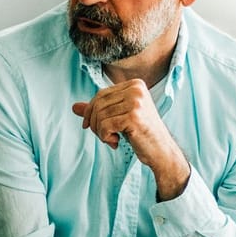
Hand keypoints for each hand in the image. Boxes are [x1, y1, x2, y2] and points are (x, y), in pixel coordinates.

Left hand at [71, 80, 189, 198]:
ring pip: (100, 115)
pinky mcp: (133, 117)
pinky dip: (105, 137)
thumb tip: (74, 107)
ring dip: (100, 132)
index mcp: (134, 85)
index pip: (101, 94)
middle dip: (94, 123)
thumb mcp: (119, 117)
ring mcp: (136, 102)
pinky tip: (116, 143)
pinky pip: (104, 125)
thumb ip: (99, 110)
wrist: (161, 151)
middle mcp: (136, 90)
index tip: (91, 127)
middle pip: (98, 103)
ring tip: (112, 139)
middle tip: (103, 136)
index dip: (90, 112)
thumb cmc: (141, 134)